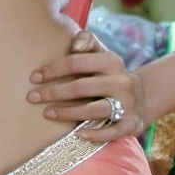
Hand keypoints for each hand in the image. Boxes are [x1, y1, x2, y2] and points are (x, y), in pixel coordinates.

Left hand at [26, 29, 148, 142]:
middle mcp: (121, 82)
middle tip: (32, 97)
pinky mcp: (130, 124)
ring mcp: (127, 104)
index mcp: (112, 62)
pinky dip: (95, 134)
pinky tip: (78, 133)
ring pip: (94, 110)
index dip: (53, 69)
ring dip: (67, 113)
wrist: (142, 96)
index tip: (34, 77)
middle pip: (82, 87)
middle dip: (54, 92)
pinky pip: (111, 132)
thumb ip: (87, 41)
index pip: (77, 62)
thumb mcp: (102, 54)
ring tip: (47, 113)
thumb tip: (76, 46)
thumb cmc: (109, 73)